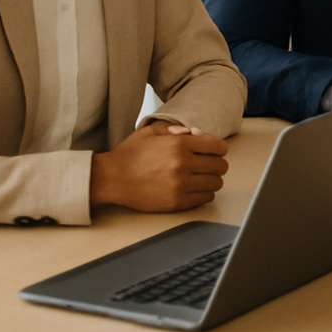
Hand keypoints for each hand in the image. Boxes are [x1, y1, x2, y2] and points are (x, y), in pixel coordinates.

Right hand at [89, 122, 229, 211]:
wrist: (110, 179)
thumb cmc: (129, 155)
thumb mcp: (151, 132)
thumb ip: (176, 129)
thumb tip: (197, 133)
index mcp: (179, 144)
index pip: (219, 147)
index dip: (218, 149)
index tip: (212, 152)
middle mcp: (183, 164)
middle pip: (221, 166)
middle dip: (217, 164)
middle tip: (207, 165)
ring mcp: (180, 185)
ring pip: (216, 183)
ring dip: (212, 179)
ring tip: (200, 177)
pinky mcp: (176, 202)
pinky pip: (206, 198)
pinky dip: (204, 193)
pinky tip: (194, 188)